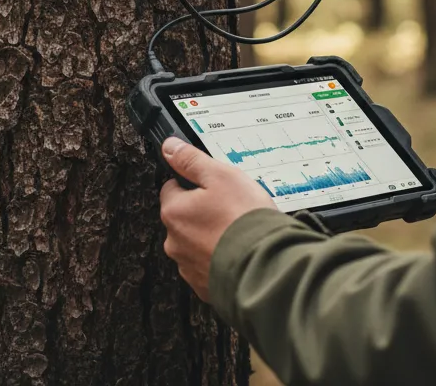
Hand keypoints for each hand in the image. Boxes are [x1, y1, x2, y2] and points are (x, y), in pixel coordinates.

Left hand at [159, 136, 274, 301]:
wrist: (265, 266)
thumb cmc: (244, 219)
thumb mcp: (220, 175)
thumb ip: (191, 160)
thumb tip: (169, 148)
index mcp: (174, 212)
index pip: (172, 188)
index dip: (193, 184)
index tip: (213, 187)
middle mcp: (175, 242)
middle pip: (184, 216)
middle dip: (203, 211)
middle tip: (231, 208)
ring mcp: (189, 267)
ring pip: (196, 242)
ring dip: (211, 236)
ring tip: (239, 231)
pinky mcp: (205, 286)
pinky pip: (209, 265)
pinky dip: (220, 258)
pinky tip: (239, 251)